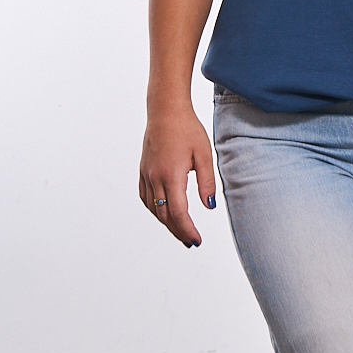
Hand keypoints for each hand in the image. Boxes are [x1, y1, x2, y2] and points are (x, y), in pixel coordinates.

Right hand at [139, 102, 217, 247]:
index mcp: (171, 175)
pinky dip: (154, 210)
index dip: (187, 230)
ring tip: (180, 231)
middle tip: (191, 241)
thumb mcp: (204, 154)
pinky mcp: (143, 170)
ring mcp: (146, 174)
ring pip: (153, 208)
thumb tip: (210, 206)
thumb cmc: (187, 129)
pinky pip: (145, 197)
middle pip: (164, 215)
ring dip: (166, 223)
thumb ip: (207, 182)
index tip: (196, 241)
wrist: (165, 111)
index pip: (178, 212)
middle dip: (178, 231)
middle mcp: (155, 178)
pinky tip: (163, 213)